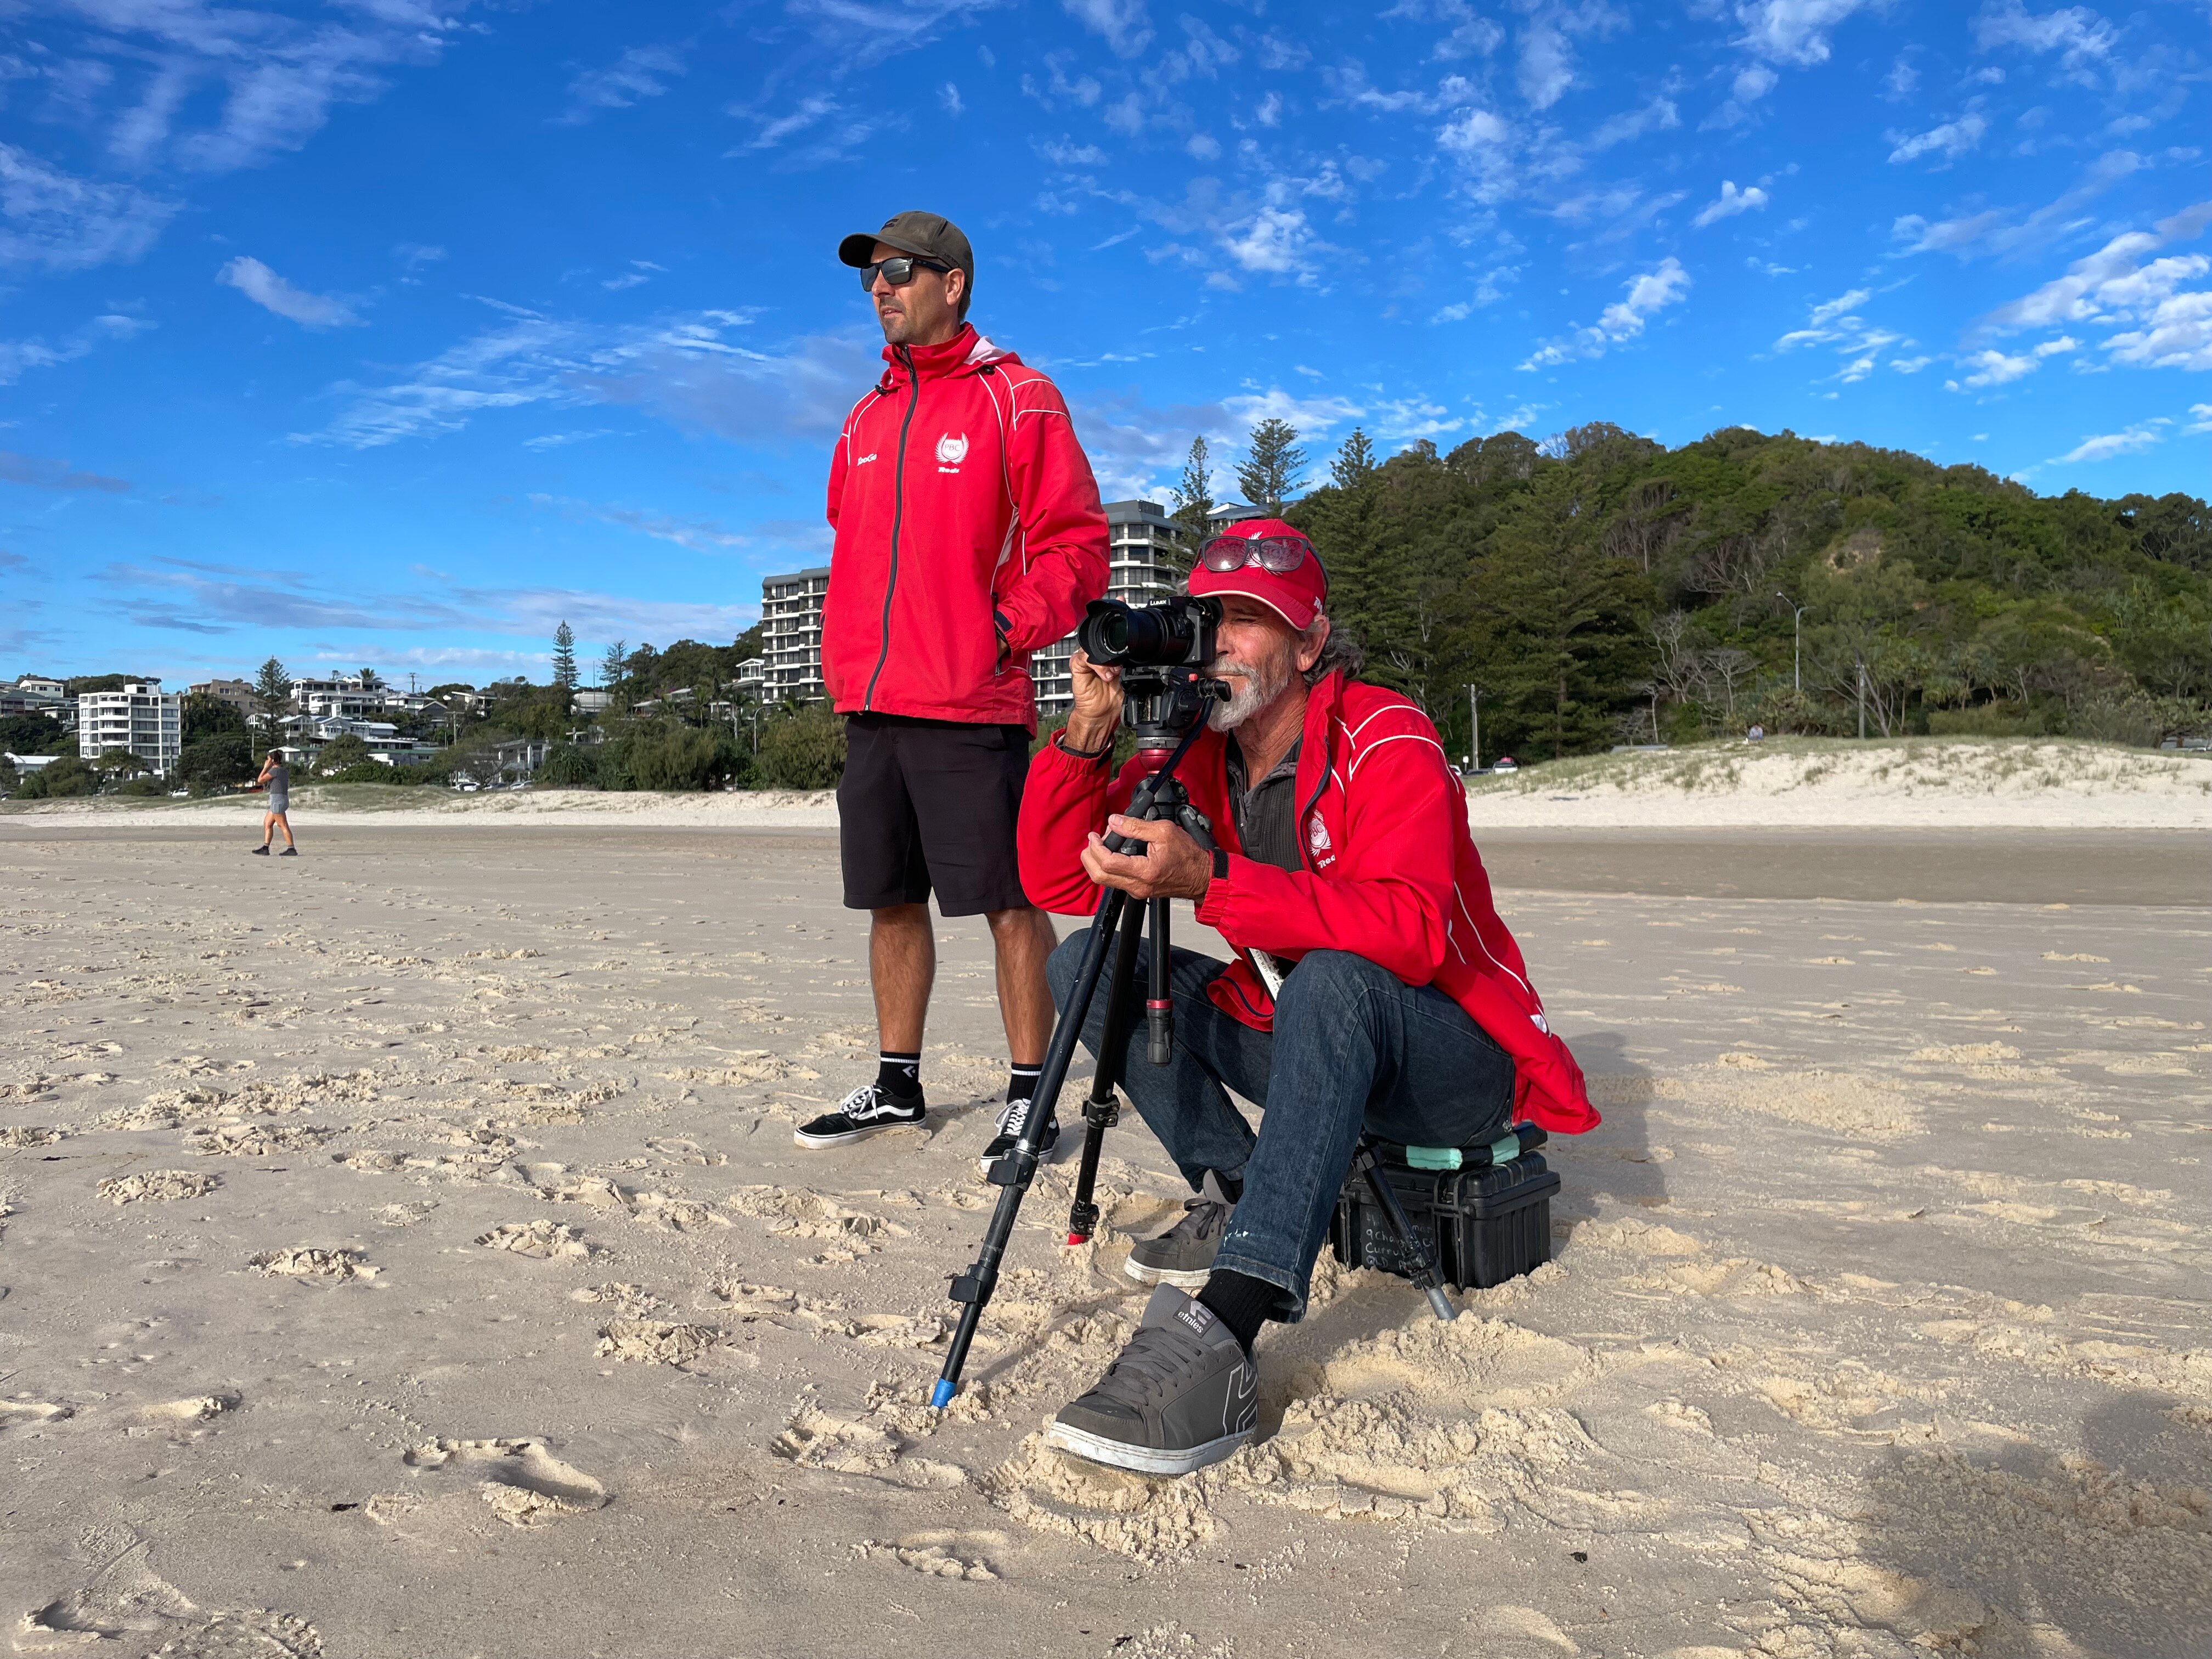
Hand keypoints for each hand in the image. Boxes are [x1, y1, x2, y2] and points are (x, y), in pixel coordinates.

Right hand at [1063, 649, 1120, 753]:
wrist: (1100, 714)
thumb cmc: (1108, 699)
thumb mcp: (1119, 677)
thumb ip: (1117, 664)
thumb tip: (1122, 656)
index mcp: (1101, 658)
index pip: (1106, 645)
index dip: (1116, 651)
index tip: (1123, 664)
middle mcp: (1090, 658)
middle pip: (1098, 645)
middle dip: (1110, 656)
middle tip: (1117, 670)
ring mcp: (1082, 662)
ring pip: (1091, 650)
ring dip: (1104, 662)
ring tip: (1110, 675)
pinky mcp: (1076, 668)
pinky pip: (1082, 658)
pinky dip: (1096, 665)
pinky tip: (1104, 676)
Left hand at [1080, 814, 1211, 901]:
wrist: (1201, 876)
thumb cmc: (1188, 856)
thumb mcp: (1164, 831)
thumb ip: (1136, 826)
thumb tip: (1115, 821)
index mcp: (1144, 871)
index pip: (1108, 863)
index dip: (1096, 847)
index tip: (1094, 835)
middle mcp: (1137, 886)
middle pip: (1099, 876)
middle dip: (1089, 857)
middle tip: (1092, 840)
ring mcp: (1137, 891)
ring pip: (1105, 880)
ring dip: (1097, 862)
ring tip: (1103, 844)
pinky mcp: (1138, 891)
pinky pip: (1114, 881)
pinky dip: (1107, 867)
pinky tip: (1112, 853)